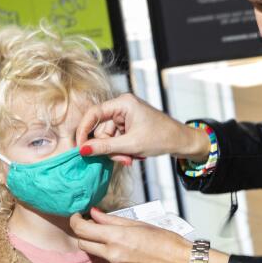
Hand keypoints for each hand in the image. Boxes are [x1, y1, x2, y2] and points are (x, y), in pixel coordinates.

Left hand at [70, 208, 189, 262]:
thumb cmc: (166, 241)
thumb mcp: (139, 224)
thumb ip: (112, 220)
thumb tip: (94, 213)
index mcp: (117, 237)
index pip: (82, 229)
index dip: (76, 221)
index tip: (78, 217)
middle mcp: (113, 255)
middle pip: (84, 245)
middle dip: (86, 235)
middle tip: (97, 228)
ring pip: (99, 257)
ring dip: (105, 250)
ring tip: (127, 245)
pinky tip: (133, 259)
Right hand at [75, 93, 209, 164]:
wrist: (181, 141)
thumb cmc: (161, 138)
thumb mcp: (131, 145)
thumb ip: (105, 147)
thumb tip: (83, 151)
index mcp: (123, 103)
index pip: (94, 113)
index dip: (84, 130)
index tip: (80, 148)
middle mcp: (122, 107)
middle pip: (101, 129)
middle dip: (109, 148)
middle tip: (123, 159)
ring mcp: (125, 116)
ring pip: (108, 138)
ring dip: (117, 152)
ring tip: (131, 158)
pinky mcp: (128, 126)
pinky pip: (115, 140)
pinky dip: (122, 150)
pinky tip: (133, 155)